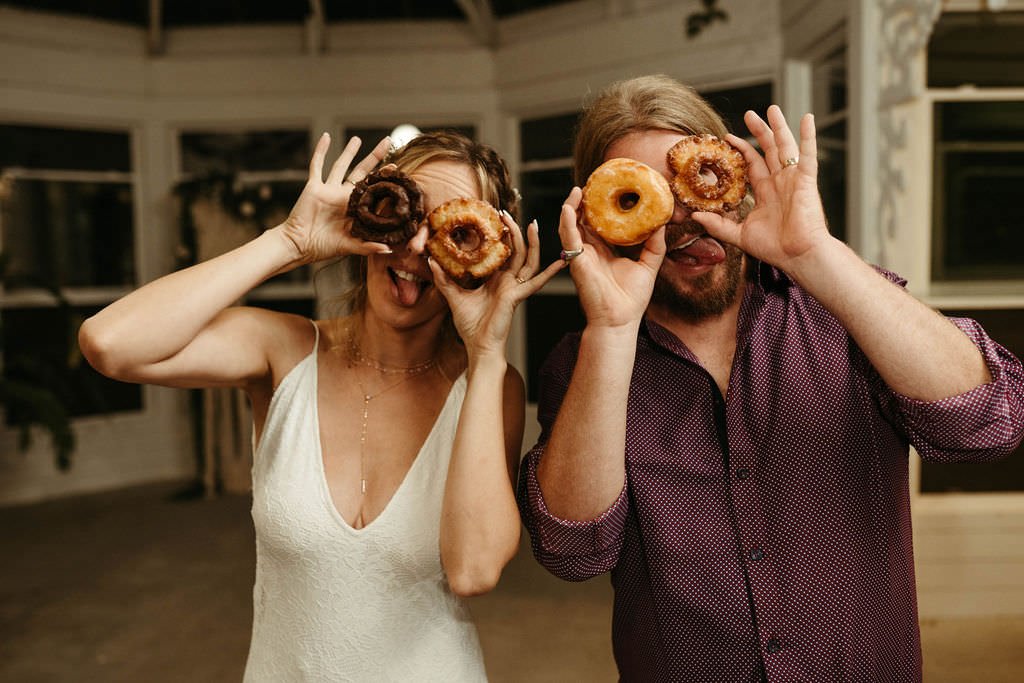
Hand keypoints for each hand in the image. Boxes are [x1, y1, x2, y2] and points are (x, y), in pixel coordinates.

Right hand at [277, 133, 393, 263]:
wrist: (299, 244)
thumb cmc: (323, 247)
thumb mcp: (349, 246)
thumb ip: (368, 247)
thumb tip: (389, 250)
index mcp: (354, 208)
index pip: (373, 189)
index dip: (384, 179)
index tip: (397, 169)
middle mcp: (343, 196)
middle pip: (362, 171)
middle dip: (375, 157)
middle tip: (388, 141)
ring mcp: (329, 189)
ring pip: (341, 165)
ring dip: (349, 151)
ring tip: (358, 139)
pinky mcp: (314, 186)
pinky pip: (317, 165)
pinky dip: (321, 151)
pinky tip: (325, 137)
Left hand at [430, 212, 564, 359]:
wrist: (478, 347)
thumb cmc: (470, 326)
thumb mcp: (453, 297)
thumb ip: (444, 279)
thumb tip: (431, 261)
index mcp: (496, 280)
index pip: (501, 252)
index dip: (500, 235)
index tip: (493, 218)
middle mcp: (508, 281)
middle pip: (516, 250)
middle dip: (513, 231)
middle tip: (504, 212)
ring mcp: (515, 288)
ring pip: (528, 259)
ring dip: (532, 242)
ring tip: (532, 224)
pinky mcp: (517, 296)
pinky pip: (536, 282)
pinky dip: (550, 272)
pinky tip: (563, 261)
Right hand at [558, 186, 666, 328]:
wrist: (619, 321)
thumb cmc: (631, 299)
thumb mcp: (648, 265)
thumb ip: (655, 244)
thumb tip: (663, 222)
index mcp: (605, 251)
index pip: (601, 223)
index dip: (603, 206)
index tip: (611, 188)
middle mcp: (590, 250)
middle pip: (584, 219)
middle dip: (586, 201)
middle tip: (594, 182)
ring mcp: (581, 255)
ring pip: (571, 224)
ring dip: (572, 205)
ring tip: (579, 188)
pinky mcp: (576, 260)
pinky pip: (568, 237)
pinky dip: (567, 220)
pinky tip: (570, 206)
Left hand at [692, 105, 832, 274]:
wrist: (798, 256)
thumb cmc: (775, 248)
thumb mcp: (739, 235)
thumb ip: (718, 225)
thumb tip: (695, 217)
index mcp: (766, 193)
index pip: (752, 165)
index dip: (742, 151)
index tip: (727, 138)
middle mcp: (780, 182)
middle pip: (768, 150)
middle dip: (758, 132)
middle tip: (749, 114)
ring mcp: (793, 179)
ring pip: (785, 147)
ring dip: (778, 127)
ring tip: (771, 109)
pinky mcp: (806, 180)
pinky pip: (808, 154)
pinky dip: (808, 136)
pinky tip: (807, 118)